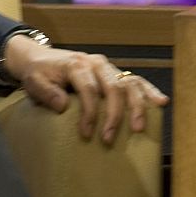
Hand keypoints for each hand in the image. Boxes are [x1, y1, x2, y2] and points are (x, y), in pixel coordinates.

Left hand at [1, 36, 168, 144]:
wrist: (40, 58)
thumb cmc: (39, 73)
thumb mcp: (34, 82)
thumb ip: (47, 92)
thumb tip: (63, 106)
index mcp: (77, 65)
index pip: (89, 88)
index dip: (89, 112)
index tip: (85, 134)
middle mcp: (96, 63)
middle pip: (113, 86)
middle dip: (115, 114)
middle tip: (108, 139)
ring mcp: (108, 67)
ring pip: (129, 82)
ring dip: (136, 105)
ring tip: (139, 127)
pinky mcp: (114, 72)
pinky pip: (136, 80)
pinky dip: (149, 91)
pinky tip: (160, 102)